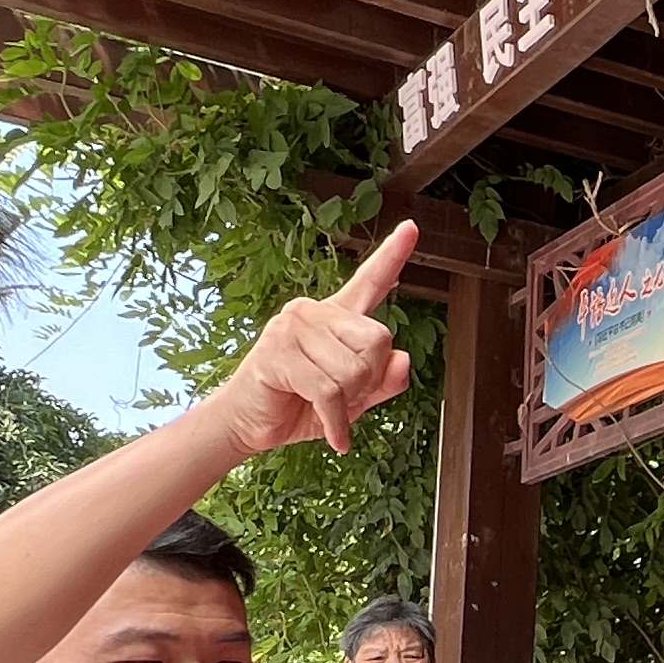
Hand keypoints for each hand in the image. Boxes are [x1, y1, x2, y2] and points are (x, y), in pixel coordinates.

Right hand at [208, 220, 418, 458]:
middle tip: (344, 396)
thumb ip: (384, 381)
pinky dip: (336, 422)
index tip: (412, 228)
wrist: (251, 425)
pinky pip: (328, 392)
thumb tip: (402, 360)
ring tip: (324, 407)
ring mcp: (292, 326)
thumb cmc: (300, 405)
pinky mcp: (277, 352)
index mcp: (335, 316)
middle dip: (369, 380)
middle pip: (377, 340)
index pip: (370, 282)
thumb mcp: (355, 399)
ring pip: (354, 370)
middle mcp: (314, 311)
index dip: (393, 256)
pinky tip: (333, 434)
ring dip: (348, 403)